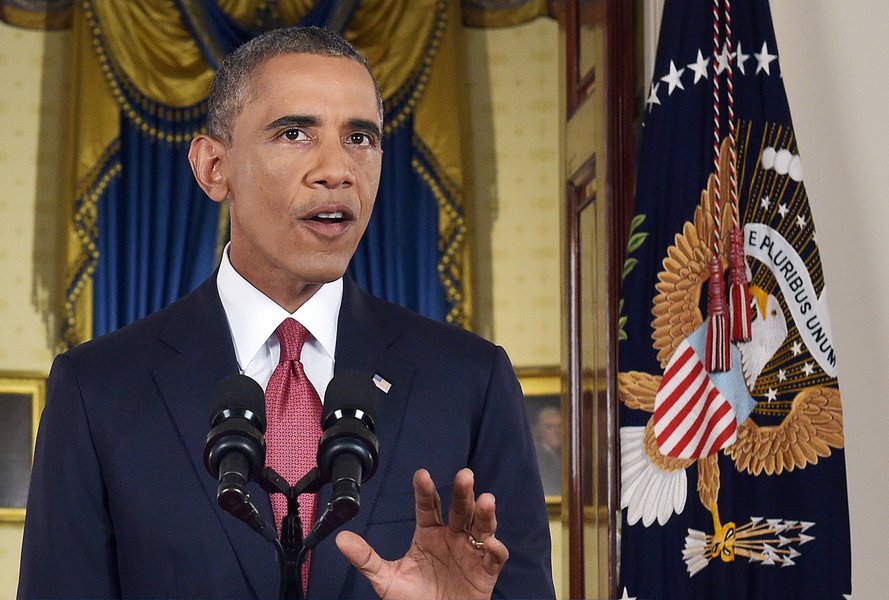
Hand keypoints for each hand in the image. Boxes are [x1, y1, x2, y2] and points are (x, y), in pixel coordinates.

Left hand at [335, 468, 508, 599]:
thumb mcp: (387, 580)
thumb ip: (366, 558)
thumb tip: (340, 539)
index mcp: (429, 534)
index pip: (428, 506)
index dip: (425, 491)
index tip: (421, 475)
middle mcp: (452, 537)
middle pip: (459, 509)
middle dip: (462, 492)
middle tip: (464, 475)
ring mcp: (470, 552)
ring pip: (480, 526)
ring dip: (484, 514)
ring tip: (485, 501)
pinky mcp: (486, 571)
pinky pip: (495, 557)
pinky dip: (496, 548)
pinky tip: (490, 543)